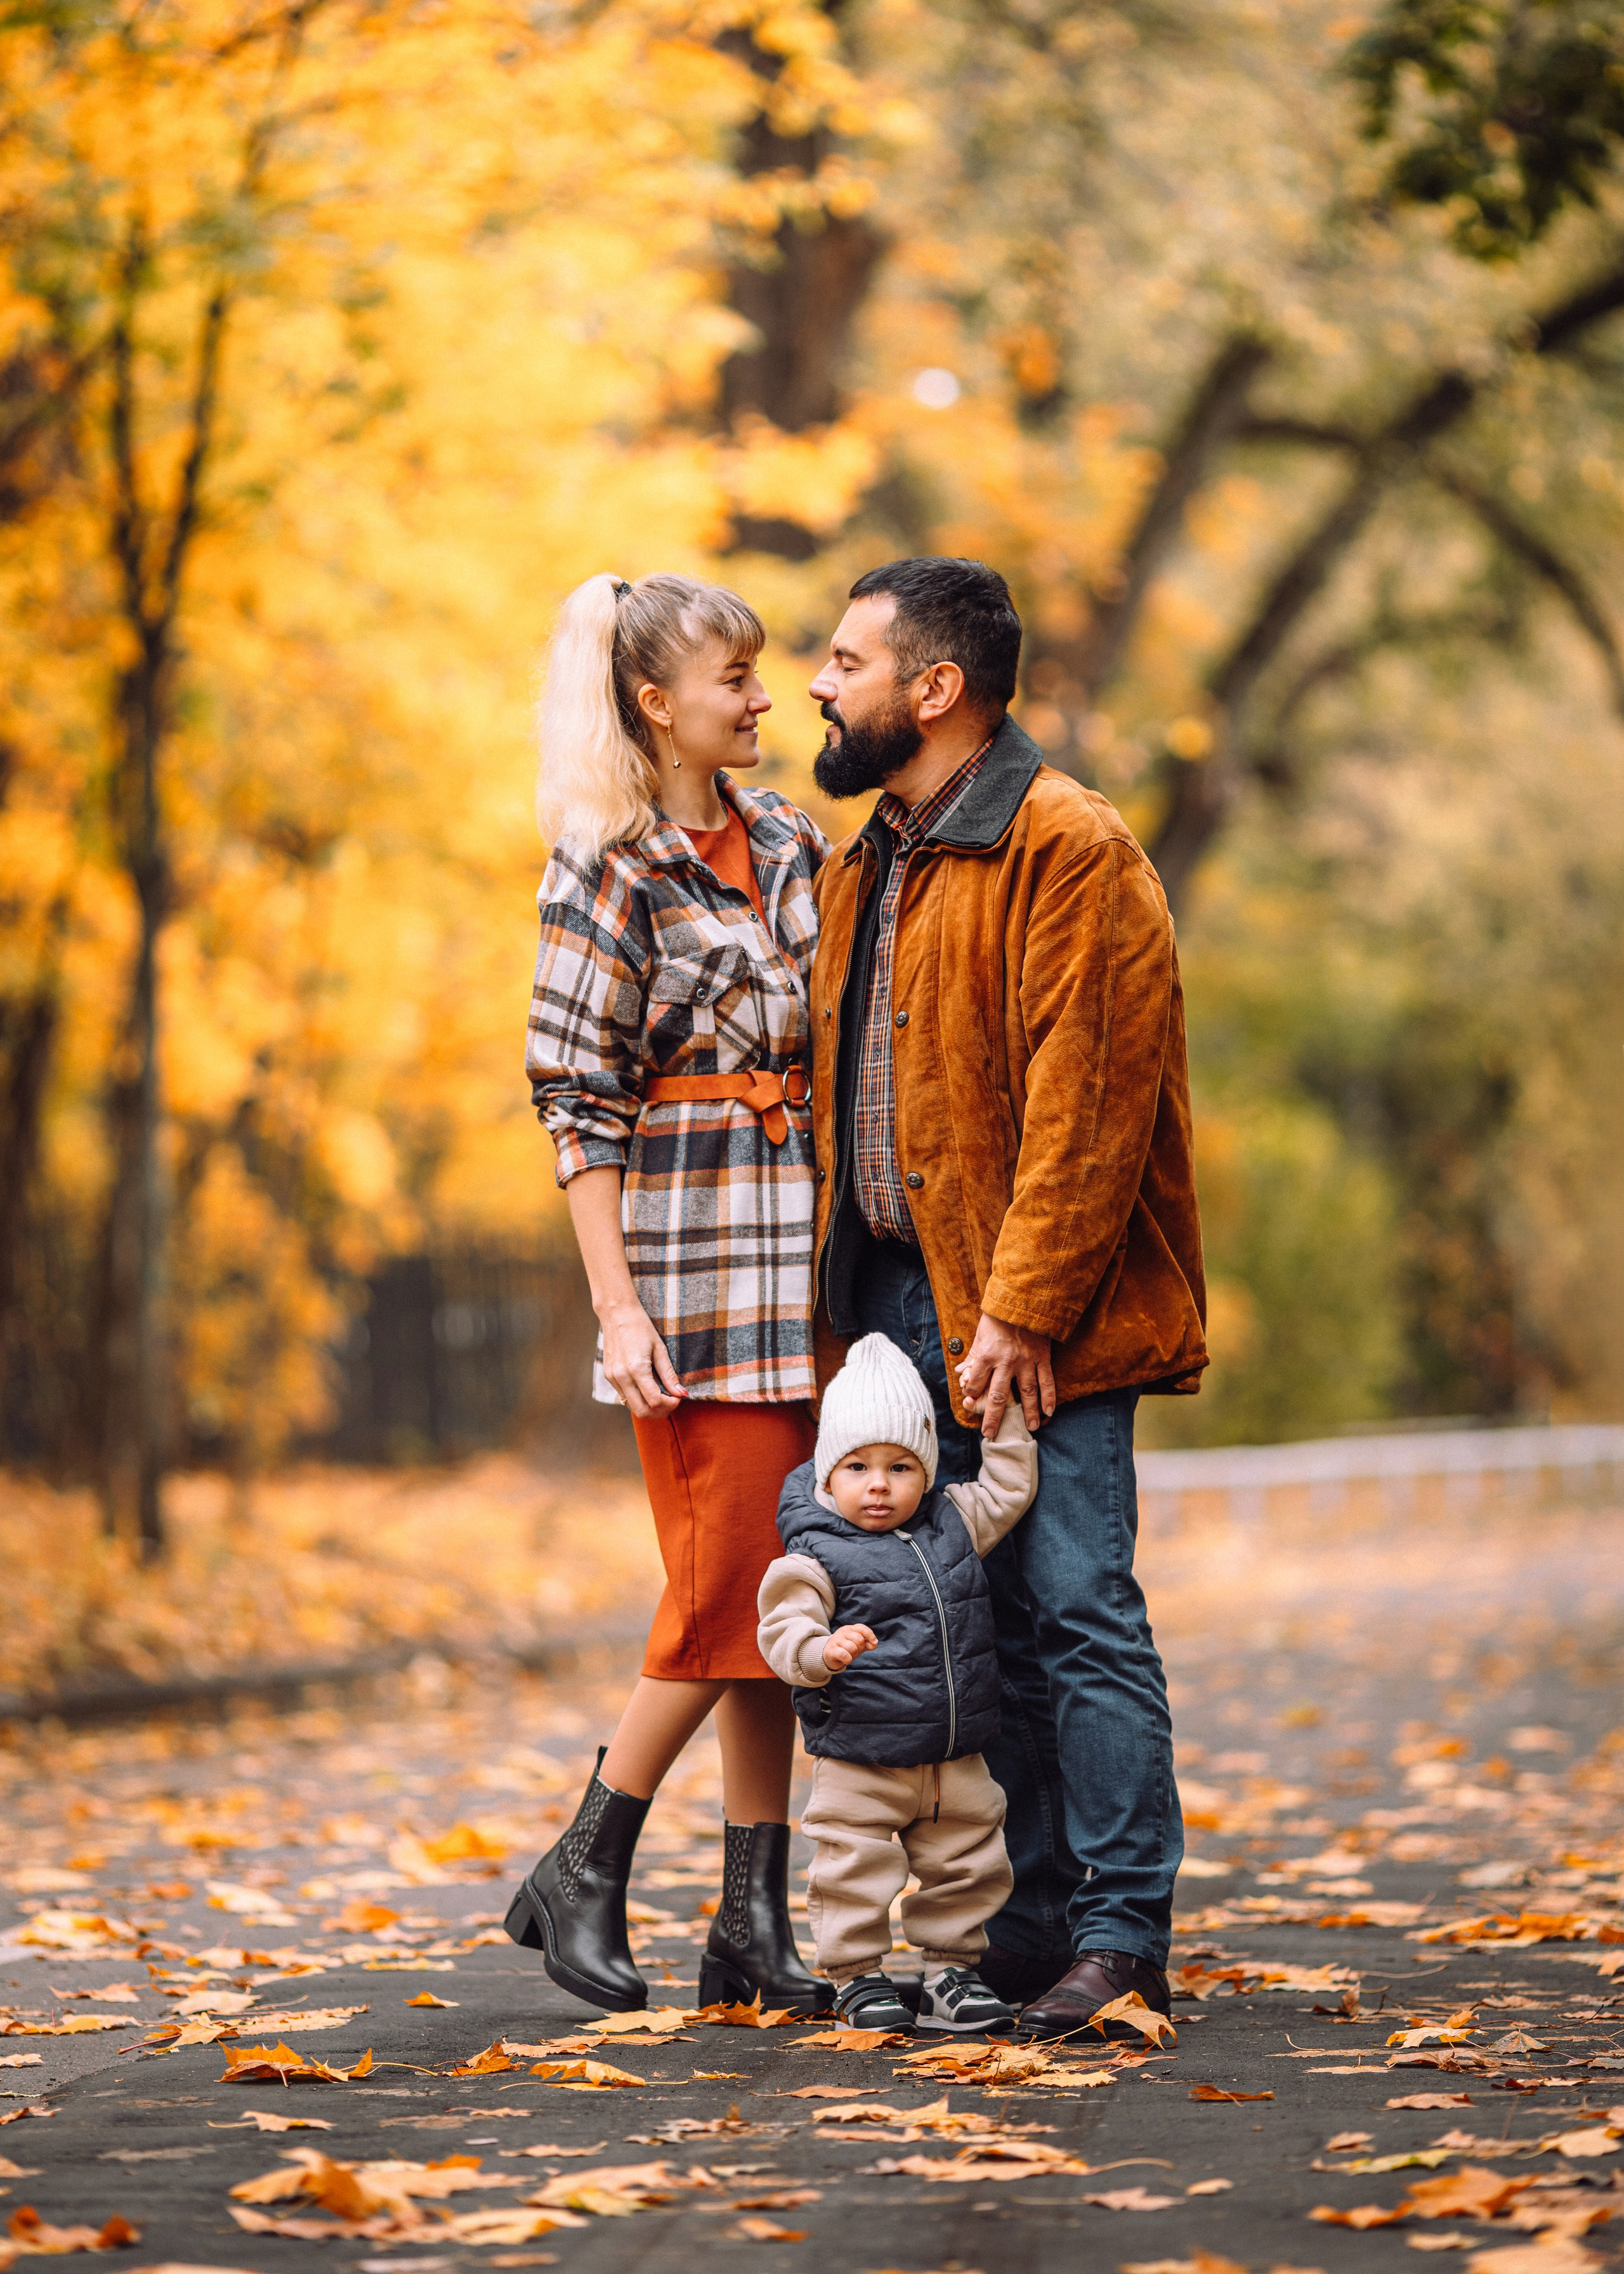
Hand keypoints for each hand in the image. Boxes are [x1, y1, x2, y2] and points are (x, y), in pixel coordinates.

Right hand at [598, 1299, 685, 1418]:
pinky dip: (638, 1398)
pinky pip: (625, 1396)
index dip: (670, 1404)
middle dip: (660, 1411)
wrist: (617, 1314)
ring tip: (662, 1395)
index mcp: (636, 1369)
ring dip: (649, 1407)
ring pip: (632, 1406)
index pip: (654, 1400)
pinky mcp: (609, 1376)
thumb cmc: (641, 1328)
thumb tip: (681, 1394)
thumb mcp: (659, 1349)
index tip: (679, 1397)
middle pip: (641, 1410)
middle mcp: (621, 1377)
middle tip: (672, 1402)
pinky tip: (648, 1388)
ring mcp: (612, 1378)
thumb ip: (669, 1374)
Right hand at [821, 1624, 877, 1672]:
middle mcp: (842, 1633)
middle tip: (855, 1651)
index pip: (861, 1628)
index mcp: (850, 1629)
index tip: (874, 1643)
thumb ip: (867, 1643)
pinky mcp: (831, 1650)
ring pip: (852, 1648)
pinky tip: (846, 1660)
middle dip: (860, 1648)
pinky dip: (848, 1659)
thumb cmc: (845, 1648)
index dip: (870, 1635)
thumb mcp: (857, 1645)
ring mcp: (836, 1640)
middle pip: (858, 1639)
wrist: (828, 1655)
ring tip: (849, 1655)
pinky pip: (844, 1654)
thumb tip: (875, 1644)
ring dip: (853, 1655)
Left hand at [955, 1311, 1055, 1436]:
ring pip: (1026, 1392)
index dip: (971, 1394)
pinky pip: (1046, 1381)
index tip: (971, 1402)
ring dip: (1028, 1412)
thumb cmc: (998, 1317)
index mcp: (986, 1355)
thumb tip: (962, 1373)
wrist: (1023, 1299)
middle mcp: (1006, 1361)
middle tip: (990, 1434)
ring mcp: (1026, 1361)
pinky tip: (1049, 1412)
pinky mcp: (1042, 1357)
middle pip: (999, 1395)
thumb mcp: (979, 1334)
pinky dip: (1049, 1397)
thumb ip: (972, 1356)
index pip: (975, 1382)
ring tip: (1030, 1428)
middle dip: (993, 1417)